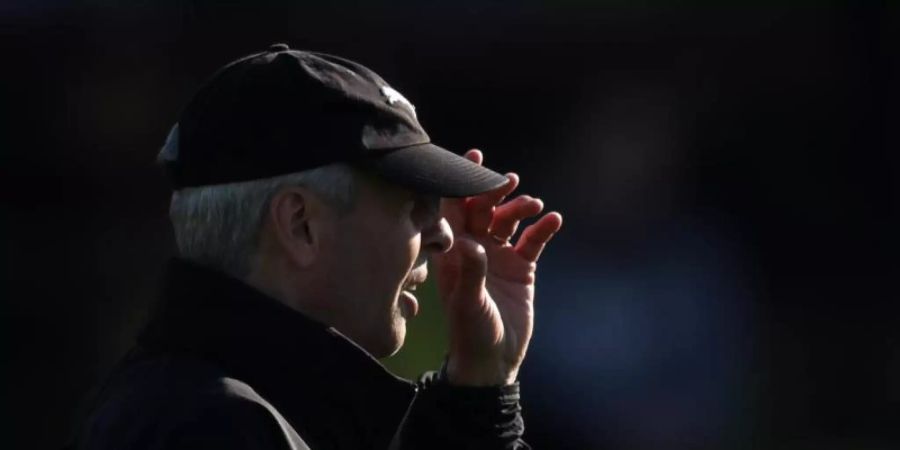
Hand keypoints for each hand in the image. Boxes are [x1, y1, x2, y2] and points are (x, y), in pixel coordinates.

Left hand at [433, 149, 562, 385]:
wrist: (494, 359)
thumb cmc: (471, 333)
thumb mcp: (469, 304)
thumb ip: (471, 272)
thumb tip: (469, 242)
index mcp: (454, 252)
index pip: (454, 210)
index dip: (461, 183)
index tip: (473, 158)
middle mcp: (475, 248)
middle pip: (483, 208)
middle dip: (494, 190)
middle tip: (509, 180)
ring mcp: (499, 256)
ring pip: (508, 220)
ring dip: (520, 207)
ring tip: (534, 204)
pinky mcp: (521, 267)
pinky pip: (533, 240)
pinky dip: (543, 229)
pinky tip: (553, 220)